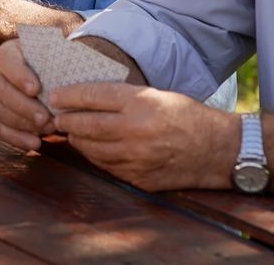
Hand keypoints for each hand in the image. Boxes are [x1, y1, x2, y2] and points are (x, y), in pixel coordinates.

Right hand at [0, 39, 53, 150]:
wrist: (37, 75)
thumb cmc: (47, 64)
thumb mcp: (49, 54)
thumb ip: (55, 57)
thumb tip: (70, 58)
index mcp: (5, 54)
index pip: (8, 62)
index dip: (19, 76)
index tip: (36, 89)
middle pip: (2, 90)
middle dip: (24, 106)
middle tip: (46, 118)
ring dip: (23, 124)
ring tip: (47, 130)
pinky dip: (16, 138)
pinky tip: (35, 143)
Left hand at [51, 82, 234, 191]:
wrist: (217, 150)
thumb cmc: (187, 117)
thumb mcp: (158, 95)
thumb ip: (124, 97)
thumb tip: (88, 96)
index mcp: (142, 104)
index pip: (94, 96)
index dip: (70, 95)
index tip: (55, 95)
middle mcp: (136, 131)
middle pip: (86, 124)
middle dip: (66, 119)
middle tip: (56, 115)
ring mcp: (136, 158)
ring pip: (91, 148)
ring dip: (76, 139)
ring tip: (70, 131)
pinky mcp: (137, 177)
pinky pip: (105, 166)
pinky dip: (94, 156)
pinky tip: (90, 148)